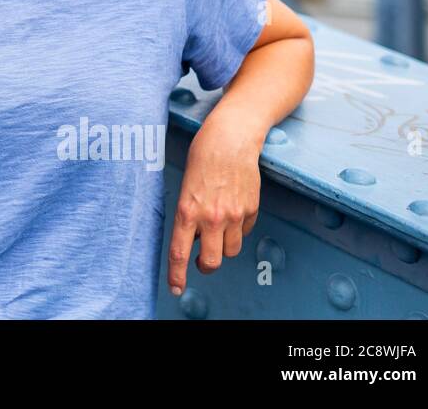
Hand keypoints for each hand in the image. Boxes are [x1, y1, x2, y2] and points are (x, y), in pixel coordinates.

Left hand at [167, 110, 263, 296]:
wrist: (230, 139)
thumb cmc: (202, 158)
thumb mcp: (185, 187)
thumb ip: (188, 215)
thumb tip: (193, 239)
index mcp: (187, 210)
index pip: (179, 252)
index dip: (177, 275)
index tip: (176, 288)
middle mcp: (211, 217)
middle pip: (211, 262)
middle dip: (205, 265)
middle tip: (202, 260)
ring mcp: (233, 215)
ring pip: (230, 250)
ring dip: (223, 246)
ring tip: (218, 226)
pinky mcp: (251, 209)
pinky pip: (244, 231)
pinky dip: (238, 228)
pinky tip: (233, 207)